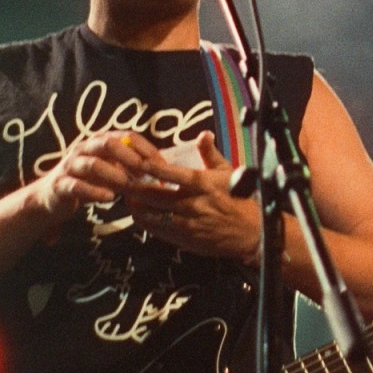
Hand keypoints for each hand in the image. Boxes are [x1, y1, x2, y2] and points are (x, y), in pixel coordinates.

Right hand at [26, 131, 178, 221]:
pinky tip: (109, 198)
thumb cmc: (88, 182)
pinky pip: (77, 186)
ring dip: (114, 174)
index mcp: (99, 141)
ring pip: (92, 164)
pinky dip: (94, 191)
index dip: (146, 148)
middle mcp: (84, 148)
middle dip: (129, 156)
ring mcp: (70, 165)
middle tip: (146, 171)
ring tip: (130, 185)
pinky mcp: (61, 184)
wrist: (52, 198)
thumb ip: (131, 168)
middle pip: (107, 143)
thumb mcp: (111, 171)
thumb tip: (162, 172)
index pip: (126, 136)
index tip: (162, 164)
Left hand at [115, 131, 260, 262]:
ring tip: (126, 195)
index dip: (154, 169)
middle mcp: (193, 204)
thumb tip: (203, 134)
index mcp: (204, 185)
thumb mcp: (228, 173)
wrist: (251, 233)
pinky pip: (157, 229)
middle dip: (134, 187)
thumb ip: (210, 154)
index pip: (174, 175)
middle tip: (120, 178)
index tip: (139, 163)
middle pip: (155, 196)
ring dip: (136, 204)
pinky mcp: (184, 239)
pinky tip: (139, 212)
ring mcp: (187, 224)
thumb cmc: (239, 199)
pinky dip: (145, 220)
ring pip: (152, 214)